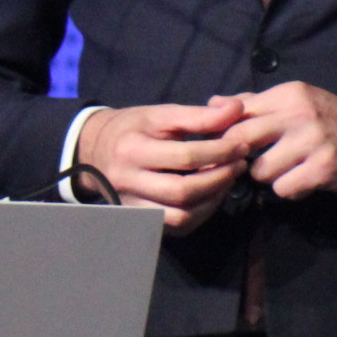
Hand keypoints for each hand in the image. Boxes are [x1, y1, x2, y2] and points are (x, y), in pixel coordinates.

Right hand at [75, 98, 251, 232]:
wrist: (95, 150)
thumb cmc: (133, 128)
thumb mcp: (161, 114)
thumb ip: (199, 115)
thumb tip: (237, 110)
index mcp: (132, 149)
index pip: (185, 156)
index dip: (220, 151)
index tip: (241, 144)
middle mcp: (128, 181)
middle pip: (182, 191)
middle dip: (219, 178)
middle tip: (239, 164)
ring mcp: (132, 205)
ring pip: (180, 216)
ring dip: (212, 200)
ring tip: (227, 179)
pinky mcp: (140, 218)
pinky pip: (176, 226)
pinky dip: (200, 213)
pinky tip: (211, 195)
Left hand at [228, 82, 336, 199]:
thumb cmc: (335, 123)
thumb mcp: (299, 102)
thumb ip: (257, 104)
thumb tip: (214, 102)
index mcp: (289, 94)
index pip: (236, 113)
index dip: (223, 135)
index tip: (226, 148)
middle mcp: (298, 113)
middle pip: (240, 139)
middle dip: (239, 158)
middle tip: (250, 165)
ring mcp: (312, 141)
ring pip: (260, 171)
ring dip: (270, 178)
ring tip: (288, 172)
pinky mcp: (323, 168)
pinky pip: (283, 189)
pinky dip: (290, 191)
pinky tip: (305, 182)